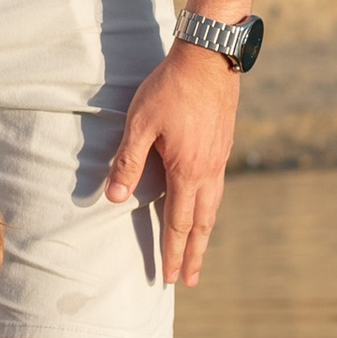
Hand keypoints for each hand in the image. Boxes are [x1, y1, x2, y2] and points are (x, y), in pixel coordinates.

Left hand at [102, 37, 238, 287]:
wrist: (209, 57)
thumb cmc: (170, 88)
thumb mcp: (140, 124)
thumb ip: (127, 162)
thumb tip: (112, 198)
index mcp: (187, 171)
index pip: (178, 222)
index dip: (173, 251)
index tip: (170, 277)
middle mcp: (209, 171)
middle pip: (201, 223)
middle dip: (194, 254)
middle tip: (189, 280)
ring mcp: (220, 159)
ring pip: (212, 207)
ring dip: (204, 234)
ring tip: (199, 252)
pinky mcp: (223, 146)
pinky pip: (217, 188)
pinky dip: (210, 208)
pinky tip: (205, 208)